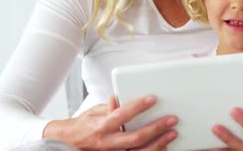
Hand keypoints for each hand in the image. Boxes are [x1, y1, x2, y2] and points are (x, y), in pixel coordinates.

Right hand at [43, 95, 177, 149]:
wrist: (70, 143)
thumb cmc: (85, 126)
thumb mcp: (94, 112)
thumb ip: (110, 107)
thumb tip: (118, 97)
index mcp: (101, 127)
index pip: (121, 115)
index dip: (137, 107)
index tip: (152, 99)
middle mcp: (107, 143)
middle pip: (134, 138)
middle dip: (156, 128)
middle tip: (171, 119)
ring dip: (158, 144)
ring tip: (172, 133)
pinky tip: (164, 146)